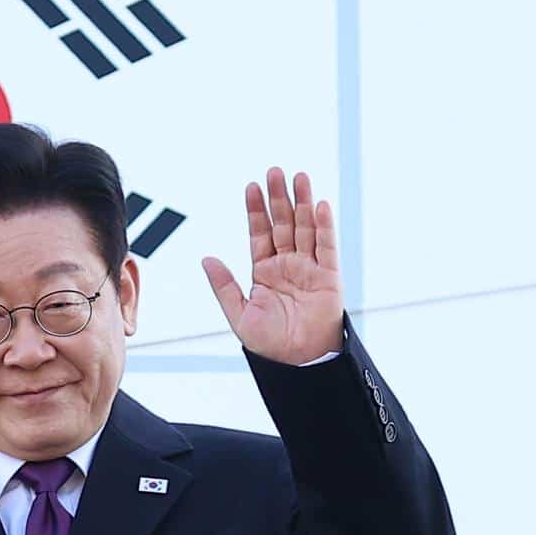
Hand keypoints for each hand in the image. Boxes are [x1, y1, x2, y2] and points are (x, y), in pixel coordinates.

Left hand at [202, 168, 343, 364]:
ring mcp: (309, 267)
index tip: (251, 186)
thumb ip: (224, 285)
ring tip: (298, 177)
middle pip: (283, 223)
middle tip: (274, 171)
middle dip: (278, 197)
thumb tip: (206, 258)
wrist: (298, 363)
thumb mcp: (239, 313)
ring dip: (303, 202)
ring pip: (306, 228)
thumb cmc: (269, 343)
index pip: (259, 233)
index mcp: (264, 271)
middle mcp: (287, 264)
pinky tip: (320, 206)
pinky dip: (325, 226)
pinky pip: (327, 247)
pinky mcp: (329, 276)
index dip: (256, 210)